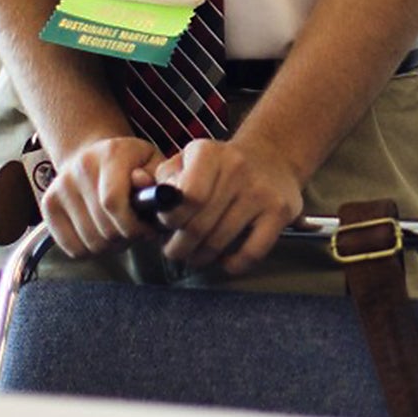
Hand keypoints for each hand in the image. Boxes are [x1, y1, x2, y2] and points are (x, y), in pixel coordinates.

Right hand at [39, 136, 158, 258]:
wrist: (92, 155)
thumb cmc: (130, 163)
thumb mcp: (153, 162)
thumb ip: (157, 177)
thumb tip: (147, 187)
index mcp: (111, 154)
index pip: (112, 201)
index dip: (133, 225)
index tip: (147, 230)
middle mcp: (80, 169)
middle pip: (103, 227)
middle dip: (127, 237)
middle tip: (137, 231)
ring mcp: (60, 188)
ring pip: (90, 242)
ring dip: (111, 246)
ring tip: (121, 231)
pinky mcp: (48, 206)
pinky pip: (72, 248)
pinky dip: (92, 250)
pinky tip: (102, 235)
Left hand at [152, 135, 304, 273]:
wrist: (272, 156)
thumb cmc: (219, 166)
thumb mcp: (188, 160)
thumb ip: (161, 178)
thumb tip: (137, 186)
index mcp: (208, 152)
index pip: (185, 198)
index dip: (170, 220)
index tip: (167, 225)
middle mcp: (236, 168)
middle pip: (198, 226)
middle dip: (180, 247)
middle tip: (176, 250)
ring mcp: (261, 191)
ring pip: (220, 243)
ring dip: (201, 258)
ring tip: (196, 255)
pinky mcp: (280, 211)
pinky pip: (251, 253)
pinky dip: (233, 264)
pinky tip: (225, 260)